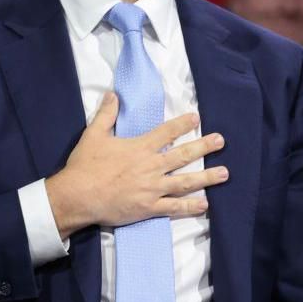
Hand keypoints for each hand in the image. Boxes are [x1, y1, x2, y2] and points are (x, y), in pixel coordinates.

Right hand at [46, 93, 228, 239]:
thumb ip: (106, 114)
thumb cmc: (85, 165)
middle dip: (204, 146)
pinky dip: (190, 207)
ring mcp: (152, 188)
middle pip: (183, 155)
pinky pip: (174, 207)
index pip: (166, 132)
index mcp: (140, 147)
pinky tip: (205, 205)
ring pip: (185, 182)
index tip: (197, 118)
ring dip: (206, 177)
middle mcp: (151, 166)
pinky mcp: (148, 207)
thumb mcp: (93, 134)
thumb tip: (112, 94)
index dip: (183, 124)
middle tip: (221, 141)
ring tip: (224, 173)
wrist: (78, 196)